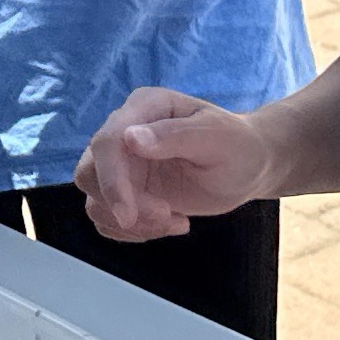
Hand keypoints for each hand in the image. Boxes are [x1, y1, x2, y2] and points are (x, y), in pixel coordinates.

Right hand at [73, 88, 277, 239]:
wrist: (249, 167)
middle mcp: (125, 132)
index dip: (111, 180)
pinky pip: (107, 217)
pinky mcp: (127, 190)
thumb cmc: (238, 146)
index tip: (128, 215)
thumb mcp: (217, 138)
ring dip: (131, 223)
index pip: (107, 142)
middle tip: (166, 216)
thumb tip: (130, 138)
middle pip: (90, 173)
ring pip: (96, 200)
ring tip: (174, 221)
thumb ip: (175, 136)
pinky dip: (134, 231)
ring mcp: (123, 163)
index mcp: (145, 108)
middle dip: (122, 204)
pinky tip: (172, 223)